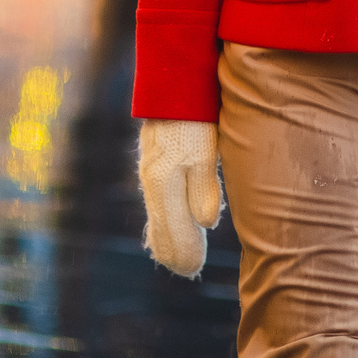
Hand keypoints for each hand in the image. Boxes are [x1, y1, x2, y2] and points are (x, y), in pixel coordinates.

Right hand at [137, 119, 222, 277]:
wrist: (174, 87)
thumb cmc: (194, 119)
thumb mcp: (205, 153)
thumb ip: (204, 189)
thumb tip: (206, 224)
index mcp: (164, 185)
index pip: (172, 231)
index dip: (184, 253)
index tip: (194, 270)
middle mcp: (152, 183)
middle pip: (161, 229)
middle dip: (175, 251)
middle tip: (189, 271)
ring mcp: (150, 174)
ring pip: (157, 217)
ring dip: (167, 239)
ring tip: (178, 259)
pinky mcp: (153, 165)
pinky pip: (156, 204)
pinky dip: (162, 222)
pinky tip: (166, 228)